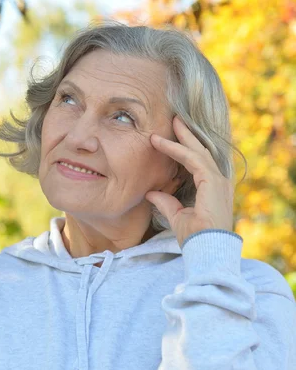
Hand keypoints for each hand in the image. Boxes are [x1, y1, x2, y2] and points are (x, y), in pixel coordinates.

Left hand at [145, 116, 234, 247]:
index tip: (167, 141)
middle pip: (202, 151)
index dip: (183, 150)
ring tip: (171, 123)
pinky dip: (177, 150)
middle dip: (188, 135)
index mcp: (212, 189)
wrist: (206, 249)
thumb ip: (166, 203)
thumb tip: (151, 193)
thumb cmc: (195, 238)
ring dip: (182, 137)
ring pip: (198, 152)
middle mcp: (218, 182)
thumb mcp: (177, 216)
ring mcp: (218, 181)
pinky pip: (193, 160)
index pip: (198, 163)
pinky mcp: (213, 182)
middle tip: (175, 119)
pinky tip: (163, 143)